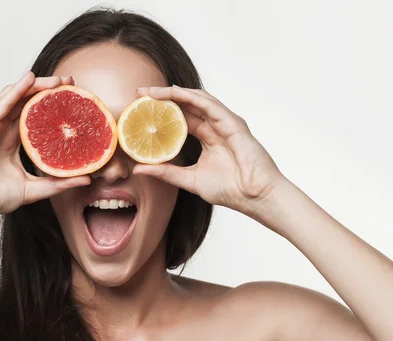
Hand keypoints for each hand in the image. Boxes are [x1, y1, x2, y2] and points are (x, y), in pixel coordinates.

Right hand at [0, 71, 89, 224]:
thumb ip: (58, 183)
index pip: (36, 116)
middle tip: (70, 82)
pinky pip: (1, 104)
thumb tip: (87, 180)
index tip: (75, 99)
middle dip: (48, 89)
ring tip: (57, 79)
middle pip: (27, 102)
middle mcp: (3, 131)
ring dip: (35, 85)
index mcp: (13, 142)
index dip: (53, 106)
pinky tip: (29, 79)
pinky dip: (16, 90)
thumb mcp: (33, 190)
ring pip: (15, 98)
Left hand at [132, 85, 288, 218]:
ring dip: (173, 93)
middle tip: (140, 94)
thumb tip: (138, 169)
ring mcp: (225, 123)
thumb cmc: (230, 190)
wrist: (254, 197)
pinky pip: (210, 105)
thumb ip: (165, 172)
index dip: (161, 112)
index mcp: (207, 138)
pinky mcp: (233, 123)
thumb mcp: (189, 179)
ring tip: (151, 92)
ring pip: (196, 100)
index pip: (181, 119)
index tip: (139, 109)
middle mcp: (215, 127)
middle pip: (186, 106)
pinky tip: (174, 93)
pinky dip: (191, 97)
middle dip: (162, 98)